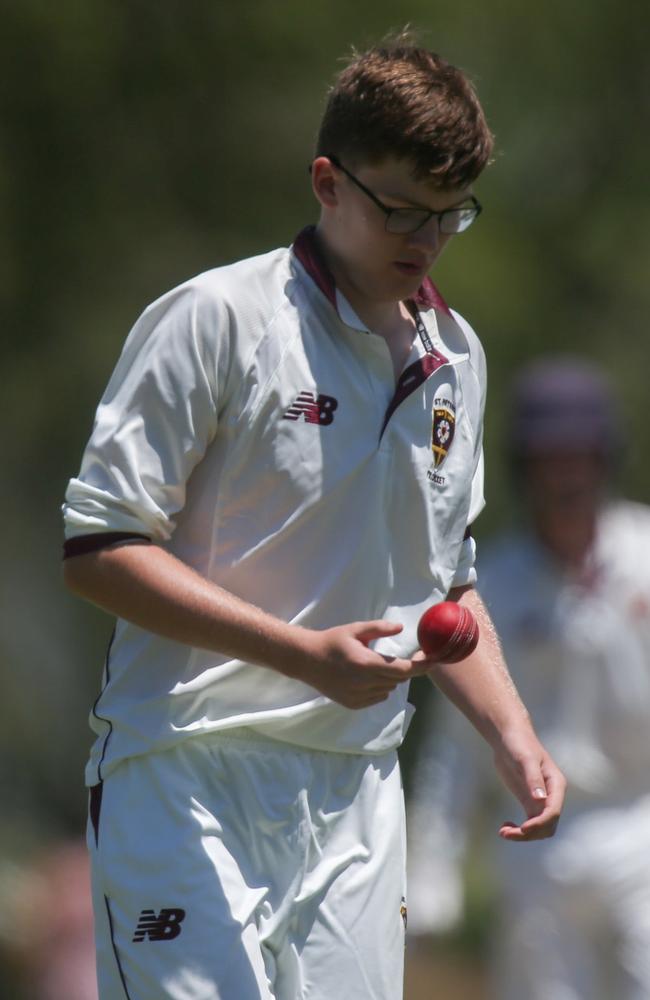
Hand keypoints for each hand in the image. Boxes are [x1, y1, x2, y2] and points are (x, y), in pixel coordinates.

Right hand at [298, 620, 429, 708]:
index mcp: (366, 663)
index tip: (432, 660)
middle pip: (398, 679)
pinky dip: (379, 687)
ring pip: (389, 689)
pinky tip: (366, 677)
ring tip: (374, 665)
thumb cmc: (332, 641)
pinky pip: (378, 697)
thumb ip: (379, 628)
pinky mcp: (353, 704)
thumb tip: (401, 628)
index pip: (403, 670)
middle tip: (396, 656)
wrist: (307, 660)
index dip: (421, 666)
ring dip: (390, 678)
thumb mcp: (355, 629)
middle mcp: (364, 683)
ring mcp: (358, 697)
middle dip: (402, 668)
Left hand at [492, 730, 565, 841]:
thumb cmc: (518, 743)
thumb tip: (540, 799)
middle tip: (506, 833)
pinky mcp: (529, 802)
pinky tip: (504, 826)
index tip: (523, 829)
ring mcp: (541, 800)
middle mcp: (552, 795)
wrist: (509, 737)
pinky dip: (519, 830)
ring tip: (503, 832)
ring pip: (539, 828)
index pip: (553, 812)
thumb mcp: (524, 759)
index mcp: (556, 785)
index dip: (540, 823)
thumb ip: (533, 778)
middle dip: (530, 833)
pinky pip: (529, 823)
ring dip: (524, 835)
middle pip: (548, 825)